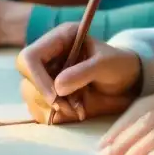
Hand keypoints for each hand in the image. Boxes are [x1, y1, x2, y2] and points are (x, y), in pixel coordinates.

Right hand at [17, 22, 142, 123]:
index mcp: (59, 39)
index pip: (30, 58)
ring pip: (30, 95)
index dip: (37, 78)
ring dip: (53, 108)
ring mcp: (45, 74)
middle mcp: (48, 55)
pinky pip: (38, 108)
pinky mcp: (47, 92)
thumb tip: (57, 87)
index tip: (56, 97)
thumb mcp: (106, 65)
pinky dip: (55, 115)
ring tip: (79, 109)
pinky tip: (74, 111)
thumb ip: (83, 72)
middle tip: (71, 108)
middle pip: (27, 79)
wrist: (127, 80)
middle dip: (47, 97)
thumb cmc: (118, 65)